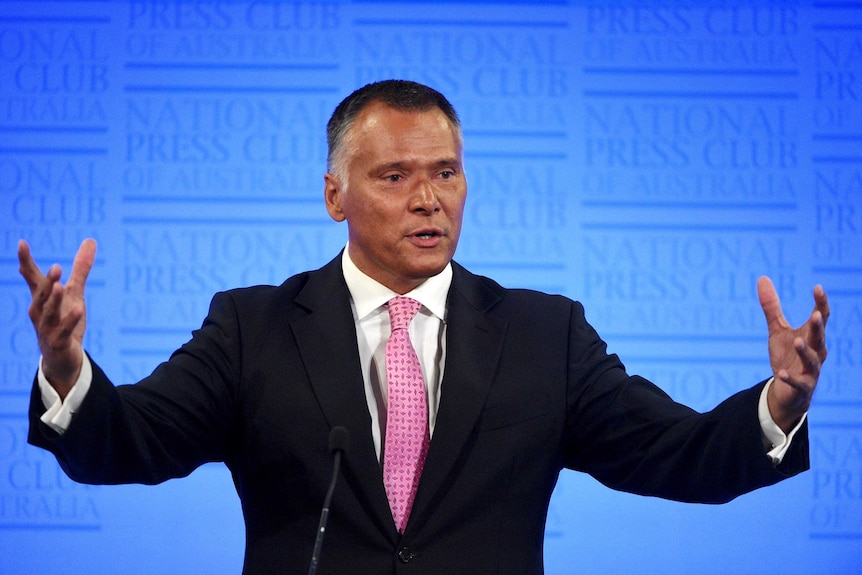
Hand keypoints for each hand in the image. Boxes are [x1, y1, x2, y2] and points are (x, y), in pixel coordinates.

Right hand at [18, 238, 96, 398]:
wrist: (63, 356)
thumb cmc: (65, 320)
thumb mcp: (75, 293)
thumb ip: (81, 268)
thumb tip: (91, 240)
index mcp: (42, 298)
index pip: (32, 277)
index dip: (26, 261)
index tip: (22, 243)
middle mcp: (40, 312)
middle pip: (41, 294)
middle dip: (47, 281)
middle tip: (56, 267)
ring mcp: (47, 328)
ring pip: (48, 313)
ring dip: (53, 301)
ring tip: (60, 287)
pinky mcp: (58, 342)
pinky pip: (63, 331)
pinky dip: (70, 322)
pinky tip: (79, 311)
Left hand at [758, 276, 829, 432]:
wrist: (787, 389)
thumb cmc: (786, 355)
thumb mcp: (777, 330)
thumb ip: (772, 307)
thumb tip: (762, 278)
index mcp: (811, 336)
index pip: (821, 317)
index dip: (821, 303)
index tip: (817, 288)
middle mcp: (816, 351)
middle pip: (819, 337)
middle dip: (818, 327)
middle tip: (816, 315)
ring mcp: (811, 370)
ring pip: (812, 360)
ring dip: (805, 351)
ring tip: (797, 341)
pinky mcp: (803, 386)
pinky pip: (798, 382)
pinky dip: (790, 378)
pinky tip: (781, 373)